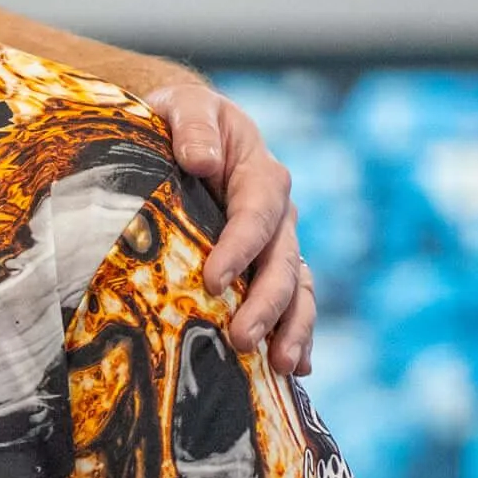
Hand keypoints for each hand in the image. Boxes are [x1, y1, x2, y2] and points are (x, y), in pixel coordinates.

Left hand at [145, 83, 311, 375]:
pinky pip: (293, 301)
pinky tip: (294, 370)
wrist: (187, 132)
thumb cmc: (179, 120)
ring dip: (291, 327)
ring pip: (298, 287)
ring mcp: (279, 241)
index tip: (215, 280)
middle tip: (242, 339)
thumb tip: (202, 160)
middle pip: (283, 260)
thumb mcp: (183, 106)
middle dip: (267, 303)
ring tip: (279, 365)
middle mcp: (278, 212)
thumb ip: (192, 126)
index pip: (256, 213)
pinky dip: (296, 333)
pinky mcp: (269, 265)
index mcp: (260, 172)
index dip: (240, 247)